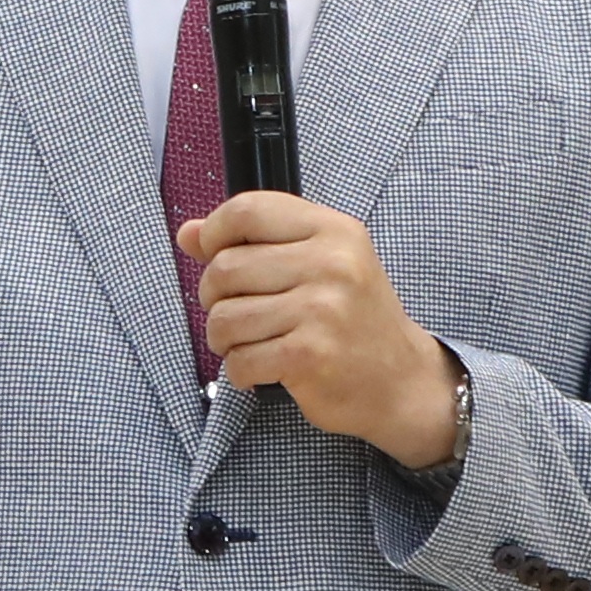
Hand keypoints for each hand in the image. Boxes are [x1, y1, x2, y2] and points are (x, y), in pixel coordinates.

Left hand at [176, 192, 457, 466]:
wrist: (402, 380)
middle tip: (235, 311)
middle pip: (226, 267)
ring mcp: (322, 310)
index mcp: (333, 230)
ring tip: (250, 342)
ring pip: (225, 318)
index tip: (213, 253)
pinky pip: (240, 360)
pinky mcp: (310, 355)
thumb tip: (188, 233)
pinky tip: (262, 368)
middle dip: (215, 297)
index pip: (248, 210)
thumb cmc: (354, 319)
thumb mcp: (319, 263)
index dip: (215, 232)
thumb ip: (256, 242)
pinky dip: (240, 370)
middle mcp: (331, 264)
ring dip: (224, 339)